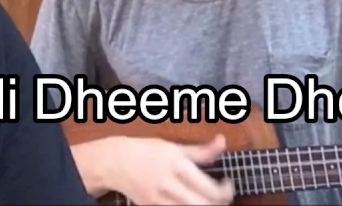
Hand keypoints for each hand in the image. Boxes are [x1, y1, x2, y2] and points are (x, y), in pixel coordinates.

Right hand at [106, 135, 233, 204]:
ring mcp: (160, 201)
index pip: (213, 191)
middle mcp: (170, 186)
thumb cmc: (146, 150)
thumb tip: (222, 141)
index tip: (227, 184)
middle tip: (220, 196)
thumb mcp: (174, 147)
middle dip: (219, 203)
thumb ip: (201, 151)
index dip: (227, 191)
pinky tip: (189, 201)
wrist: (115, 162)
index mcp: (178, 166)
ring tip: (206, 199)